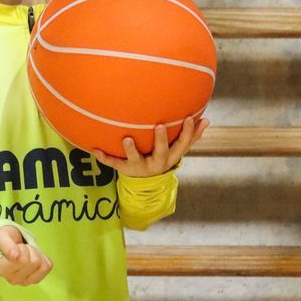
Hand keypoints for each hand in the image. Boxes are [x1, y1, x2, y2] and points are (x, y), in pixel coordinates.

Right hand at [0, 226, 52, 285]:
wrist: (10, 244)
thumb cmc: (5, 241)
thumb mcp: (2, 237)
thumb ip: (7, 246)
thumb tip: (15, 256)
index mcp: (1, 269)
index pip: (20, 260)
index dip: (21, 248)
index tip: (15, 246)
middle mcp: (12, 279)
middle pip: (33, 262)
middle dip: (29, 250)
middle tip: (21, 248)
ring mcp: (25, 282)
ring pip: (42, 265)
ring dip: (36, 254)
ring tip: (27, 252)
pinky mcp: (36, 280)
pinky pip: (48, 267)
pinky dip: (43, 258)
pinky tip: (33, 256)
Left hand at [93, 116, 209, 177]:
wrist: (146, 183)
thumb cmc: (163, 157)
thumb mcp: (177, 150)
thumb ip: (192, 137)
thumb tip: (206, 119)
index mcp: (171, 156)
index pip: (182, 145)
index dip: (187, 133)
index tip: (188, 117)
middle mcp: (157, 163)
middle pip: (161, 152)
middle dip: (160, 140)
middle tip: (159, 126)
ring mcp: (140, 167)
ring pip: (135, 159)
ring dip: (131, 150)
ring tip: (126, 138)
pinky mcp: (125, 169)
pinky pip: (114, 164)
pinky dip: (104, 157)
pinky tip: (94, 149)